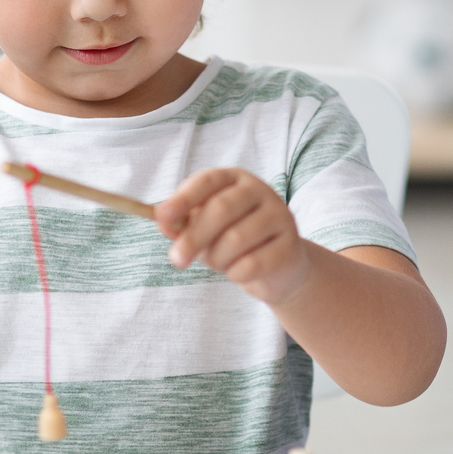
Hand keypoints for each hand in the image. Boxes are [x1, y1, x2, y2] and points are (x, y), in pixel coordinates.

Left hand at [155, 168, 307, 305]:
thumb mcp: (203, 230)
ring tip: (220, 264)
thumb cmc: (232, 243)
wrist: (276, 269)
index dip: (184, 198)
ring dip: (217, 259)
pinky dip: (236, 274)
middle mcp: (261, 191)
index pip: (208, 181)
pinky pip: (253, 263)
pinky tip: (239, 272)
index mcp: (235, 180)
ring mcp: (280, 216)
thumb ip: (182, 224)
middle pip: (221, 209)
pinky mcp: (291, 244)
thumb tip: (163, 221)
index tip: (162, 217)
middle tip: (176, 260)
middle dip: (193, 237)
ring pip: (236, 239)